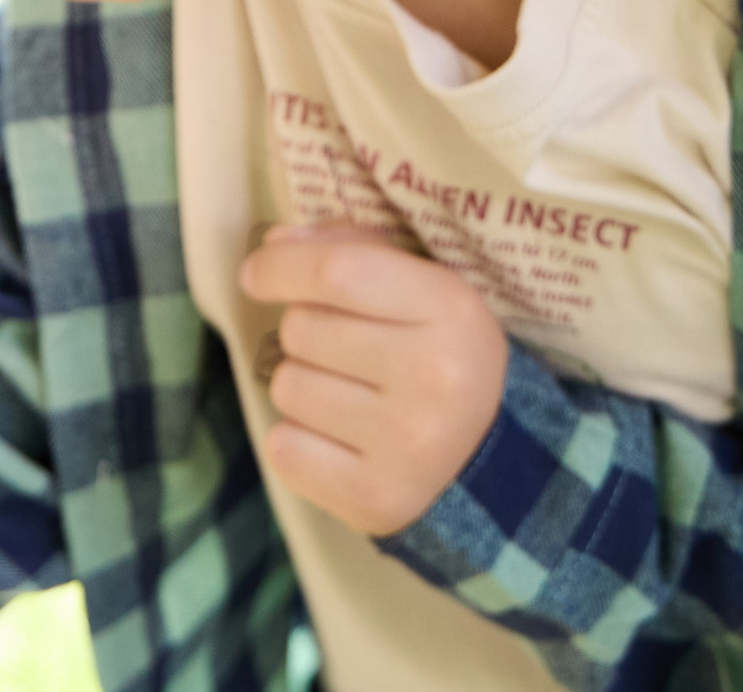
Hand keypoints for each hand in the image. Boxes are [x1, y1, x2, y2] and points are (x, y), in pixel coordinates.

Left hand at [238, 224, 507, 538]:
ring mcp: (407, 444)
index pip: (337, 272)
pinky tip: (340, 441)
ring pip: (287, 387)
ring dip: (302, 387)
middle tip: (343, 353)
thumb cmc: (437, 357)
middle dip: (304, 332)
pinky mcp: (375, 498)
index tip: (255, 275)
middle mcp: (434, 377)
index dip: (280, 266)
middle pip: (301, 329)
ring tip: (347, 398)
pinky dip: (298, 441)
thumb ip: (351, 250)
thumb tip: (273, 244)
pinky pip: (284, 448)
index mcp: (451, 310)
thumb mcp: (422, 288)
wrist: (487, 466)